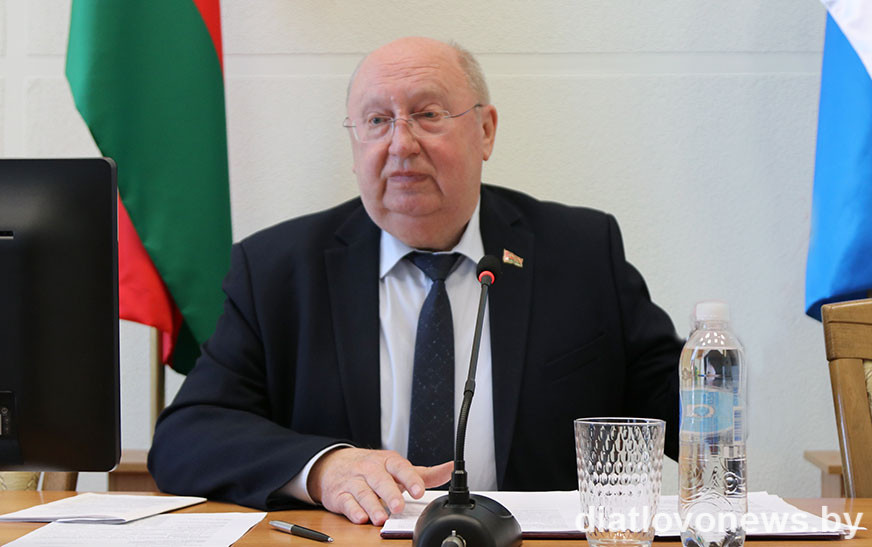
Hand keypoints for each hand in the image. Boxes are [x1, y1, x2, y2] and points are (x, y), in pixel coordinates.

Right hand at [307, 447, 451, 524]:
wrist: (334, 465)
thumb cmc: (372, 468)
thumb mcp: (397, 468)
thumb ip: (424, 473)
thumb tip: (451, 469)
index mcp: (387, 462)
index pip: (400, 467)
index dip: (410, 478)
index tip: (419, 491)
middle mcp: (370, 470)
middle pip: (380, 480)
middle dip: (390, 494)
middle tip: (399, 507)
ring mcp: (354, 482)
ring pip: (363, 493)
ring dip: (372, 506)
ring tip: (381, 518)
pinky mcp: (340, 495)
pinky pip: (346, 503)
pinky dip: (353, 510)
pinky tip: (360, 517)